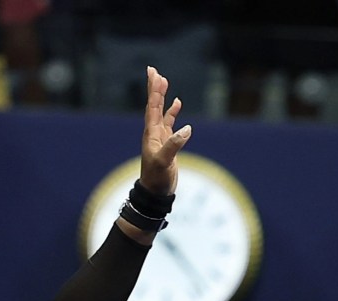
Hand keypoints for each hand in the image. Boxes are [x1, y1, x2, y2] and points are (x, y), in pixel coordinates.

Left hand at [140, 66, 191, 195]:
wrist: (155, 193)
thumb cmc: (156, 178)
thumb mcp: (164, 162)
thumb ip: (174, 145)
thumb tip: (186, 129)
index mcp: (151, 134)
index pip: (152, 106)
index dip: (154, 89)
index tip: (154, 73)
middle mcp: (153, 133)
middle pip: (154, 105)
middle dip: (155, 88)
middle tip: (154, 71)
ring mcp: (160, 137)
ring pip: (161, 112)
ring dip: (162, 97)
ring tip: (164, 82)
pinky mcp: (167, 143)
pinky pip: (169, 123)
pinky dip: (172, 113)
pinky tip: (177, 103)